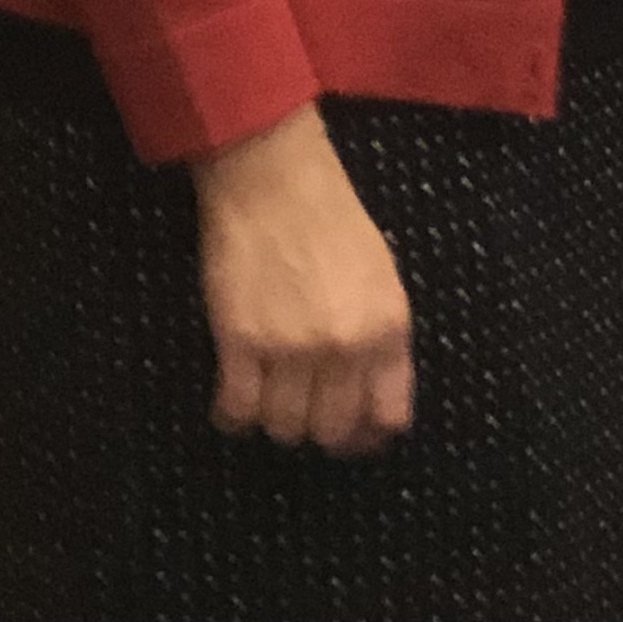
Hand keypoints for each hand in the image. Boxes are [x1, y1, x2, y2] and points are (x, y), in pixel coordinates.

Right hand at [193, 103, 412, 453]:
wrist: (276, 186)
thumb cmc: (335, 223)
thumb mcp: (383, 279)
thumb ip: (383, 341)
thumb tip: (377, 404)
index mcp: (388, 327)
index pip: (387, 415)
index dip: (368, 434)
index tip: (354, 435)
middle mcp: (345, 346)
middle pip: (331, 430)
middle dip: (319, 430)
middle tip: (304, 412)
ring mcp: (292, 349)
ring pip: (284, 428)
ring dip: (276, 420)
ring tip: (270, 396)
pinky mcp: (241, 344)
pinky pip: (237, 411)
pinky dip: (234, 415)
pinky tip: (236, 397)